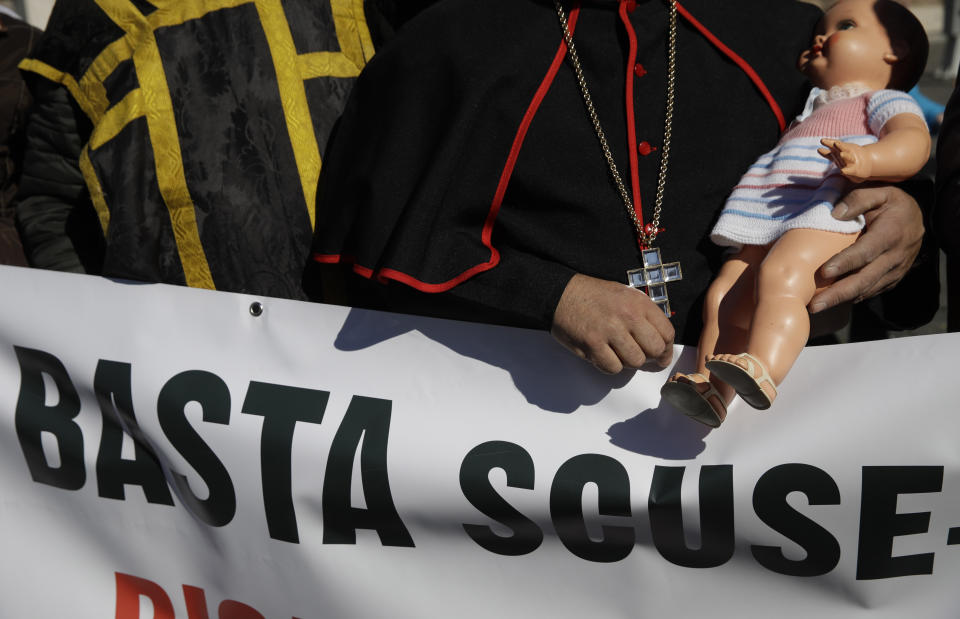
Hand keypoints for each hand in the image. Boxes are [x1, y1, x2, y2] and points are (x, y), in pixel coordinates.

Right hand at [551, 273, 674, 373]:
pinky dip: (610, 366)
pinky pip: (613, 368)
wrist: (561, 294)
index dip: (667, 349)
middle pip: (655, 350)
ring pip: (635, 361)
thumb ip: (644, 315)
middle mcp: (627, 316)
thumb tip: (659, 341)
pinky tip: (603, 354)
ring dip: (628, 362)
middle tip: (640, 356)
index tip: (662, 355)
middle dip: (650, 357)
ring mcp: (610, 331)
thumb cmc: (593, 296)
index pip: (667, 333)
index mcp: (639, 303)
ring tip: (618, 352)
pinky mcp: (592, 344)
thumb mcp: (625, 295)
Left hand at [808, 184, 923, 312]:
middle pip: (865, 279)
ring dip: (842, 300)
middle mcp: (895, 256)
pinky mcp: (892, 279)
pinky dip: (852, 297)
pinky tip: (833, 301)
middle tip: (814, 305)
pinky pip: (872, 291)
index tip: (825, 272)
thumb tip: (834, 214)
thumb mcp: (881, 192)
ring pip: (867, 289)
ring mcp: (895, 270)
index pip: (866, 251)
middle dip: (838, 294)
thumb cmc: (893, 204)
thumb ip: (858, 199)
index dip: (846, 263)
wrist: (917, 218)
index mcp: (891, 233)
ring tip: (817, 307)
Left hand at [818, 138, 870, 182]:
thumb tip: (818, 149)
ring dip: (845, 156)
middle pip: (843, 149)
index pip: (835, 145)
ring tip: (841, 154)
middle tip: (836, 143)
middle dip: (840, 146)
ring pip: (848, 158)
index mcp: (843, 149)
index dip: (829, 143)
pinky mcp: (854, 170)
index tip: (822, 140)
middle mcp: (848, 153)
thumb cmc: (849, 159)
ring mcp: (852, 161)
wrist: (866, 165)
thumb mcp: (839, 155)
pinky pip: (850, 170)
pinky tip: (842, 171)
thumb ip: (828, 153)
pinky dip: (846, 171)